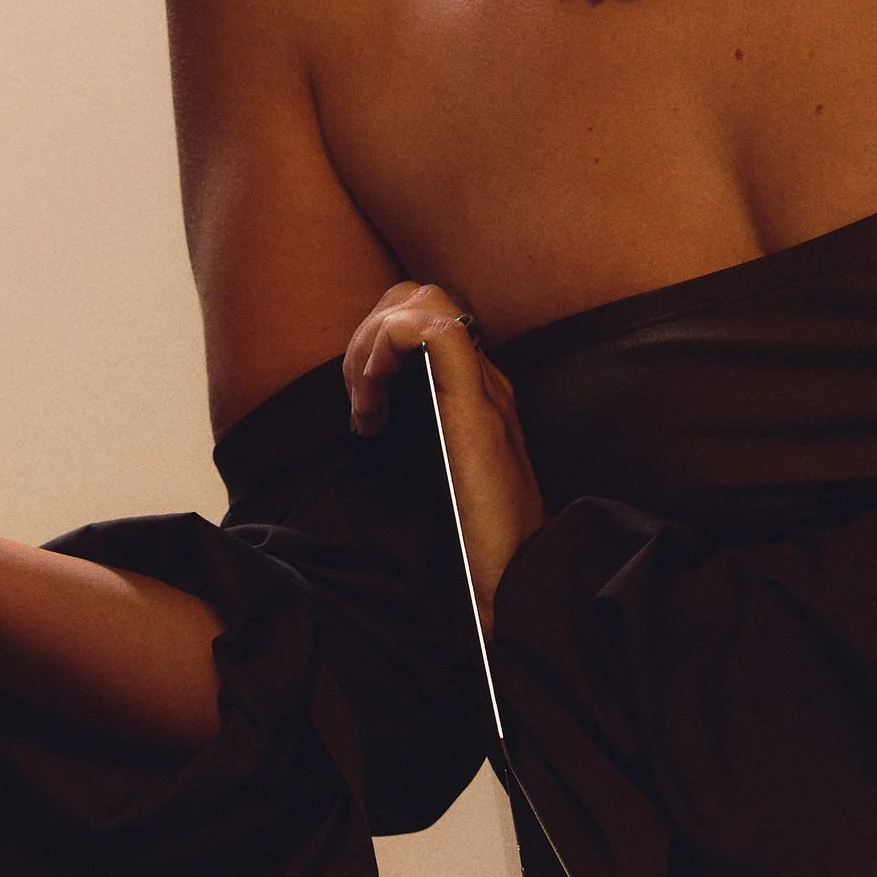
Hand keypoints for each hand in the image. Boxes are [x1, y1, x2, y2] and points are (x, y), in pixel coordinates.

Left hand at [344, 283, 543, 623]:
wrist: (516, 579)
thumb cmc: (475, 542)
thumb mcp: (434, 475)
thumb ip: (415, 438)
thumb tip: (370, 418)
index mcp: (476, 391)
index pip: (421, 317)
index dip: (377, 343)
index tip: (363, 409)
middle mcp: (486, 378)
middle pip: (417, 296)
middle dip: (368, 335)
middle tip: (360, 401)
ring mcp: (484, 387)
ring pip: (421, 301)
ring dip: (373, 341)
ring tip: (366, 403)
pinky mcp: (477, 404)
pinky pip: (433, 329)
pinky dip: (389, 346)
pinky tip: (375, 395)